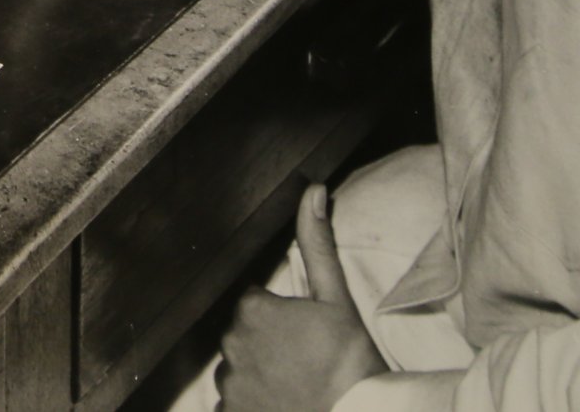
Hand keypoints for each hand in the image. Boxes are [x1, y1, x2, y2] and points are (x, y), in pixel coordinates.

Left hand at [215, 185, 387, 411]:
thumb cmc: (349, 362)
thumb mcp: (337, 300)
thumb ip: (317, 244)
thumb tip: (313, 190)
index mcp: (252, 311)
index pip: (255, 304)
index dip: (280, 317)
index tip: (303, 334)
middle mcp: (230, 344)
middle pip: (243, 336)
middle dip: (266, 345)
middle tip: (303, 361)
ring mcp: (230, 385)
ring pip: (237, 371)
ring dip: (256, 377)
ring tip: (294, 386)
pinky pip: (231, 405)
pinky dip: (249, 405)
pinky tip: (279, 404)